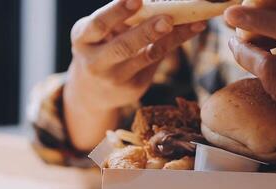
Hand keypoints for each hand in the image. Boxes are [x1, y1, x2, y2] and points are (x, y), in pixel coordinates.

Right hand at [67, 0, 206, 109]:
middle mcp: (96, 63)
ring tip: (193, 23)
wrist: (91, 92)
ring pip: (147, 57)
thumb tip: (154, 1)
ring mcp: (116, 79)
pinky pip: (157, 63)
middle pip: (123, 46)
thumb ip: (119, 20)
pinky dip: (174, 44)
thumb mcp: (97, 34)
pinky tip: (191, 30)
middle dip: (146, 32)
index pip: (99, 25)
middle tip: (168, 19)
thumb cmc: (98, 50)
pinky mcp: (133, 88)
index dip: (117, 11)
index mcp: (83, 40)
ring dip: (172, 38)